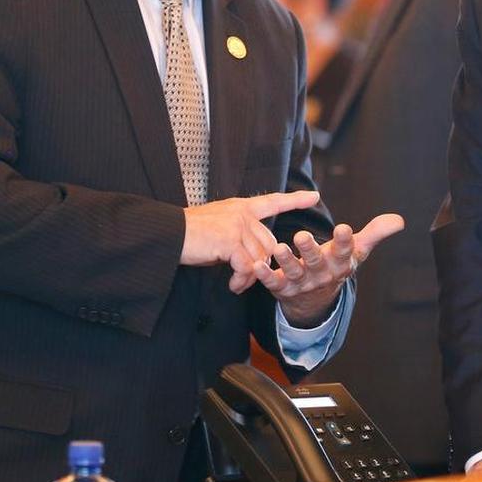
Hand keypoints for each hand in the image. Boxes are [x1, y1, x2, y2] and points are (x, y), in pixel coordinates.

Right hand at [180, 191, 320, 284]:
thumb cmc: (189, 235)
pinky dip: (242, 279)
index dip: (295, 199)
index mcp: (240, 207)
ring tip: (237, 284)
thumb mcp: (219, 229)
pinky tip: (233, 285)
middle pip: (269, 243)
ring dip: (250, 276)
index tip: (314, 196)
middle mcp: (242, 213)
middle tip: (245, 279)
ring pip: (259, 257)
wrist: (167, 235)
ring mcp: (236, 225)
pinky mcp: (229, 241)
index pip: (273, 201)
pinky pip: (247, 266)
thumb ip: (239, 237)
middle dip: (262, 264)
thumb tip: (253, 259)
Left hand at [252, 213, 404, 325]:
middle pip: (317, 262)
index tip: (343, 228)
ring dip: (286, 260)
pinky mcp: (282, 288)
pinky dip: (264, 275)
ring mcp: (301, 282)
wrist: (316, 299)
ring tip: (279, 247)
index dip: (345, 241)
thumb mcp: (357, 251)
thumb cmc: (337, 264)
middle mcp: (321, 274)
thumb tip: (400, 220)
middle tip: (302, 235)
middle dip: (310, 250)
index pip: (345, 251)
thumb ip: (376, 233)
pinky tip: (256, 265)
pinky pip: (272, 282)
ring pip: (294, 272)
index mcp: (341, 263)